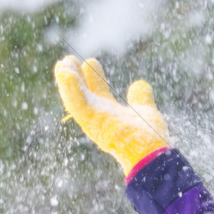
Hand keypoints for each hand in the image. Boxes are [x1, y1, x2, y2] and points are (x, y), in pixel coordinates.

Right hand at [54, 56, 168, 176]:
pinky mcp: (91, 122)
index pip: (98, 92)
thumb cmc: (150, 140)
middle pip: (82, 94)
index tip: (89, 61)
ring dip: (66, 81)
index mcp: (111, 115)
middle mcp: (99, 118)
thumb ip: (140, 98)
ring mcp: (94, 120)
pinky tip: (64, 72)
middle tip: (68, 59)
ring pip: (74, 98)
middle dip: (74, 77)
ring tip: (62, 64)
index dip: (93, 77)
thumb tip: (140, 84)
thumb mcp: (145, 111)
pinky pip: (76, 103)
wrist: (151, 154)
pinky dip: (69, 87)